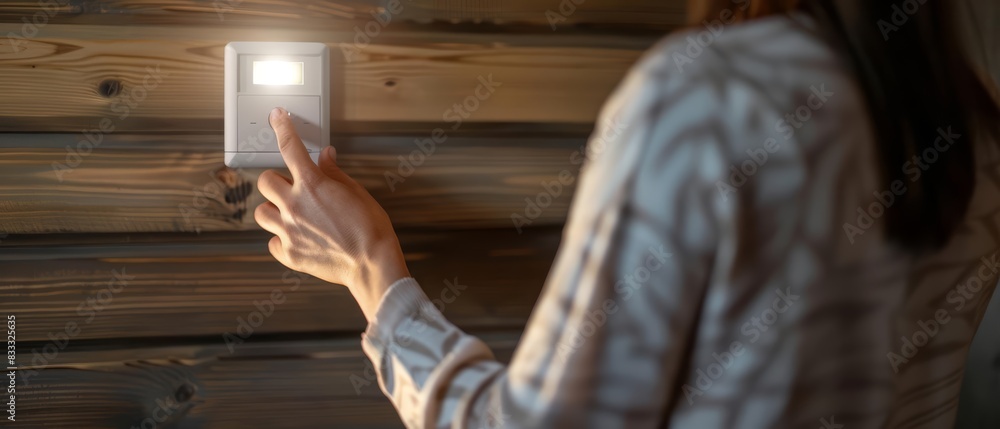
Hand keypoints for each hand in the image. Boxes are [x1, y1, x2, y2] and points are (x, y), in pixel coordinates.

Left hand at [254, 107, 409, 320]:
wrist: (372, 265)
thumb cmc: (371, 230)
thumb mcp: (357, 193)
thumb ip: (334, 173)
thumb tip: (325, 156)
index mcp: (313, 185)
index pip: (290, 147)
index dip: (282, 127)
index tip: (277, 117)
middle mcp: (295, 205)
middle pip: (264, 181)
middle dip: (277, 182)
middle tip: (292, 188)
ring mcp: (289, 231)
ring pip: (261, 212)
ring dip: (274, 210)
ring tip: (292, 215)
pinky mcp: (289, 254)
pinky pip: (272, 242)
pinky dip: (281, 239)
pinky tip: (297, 238)